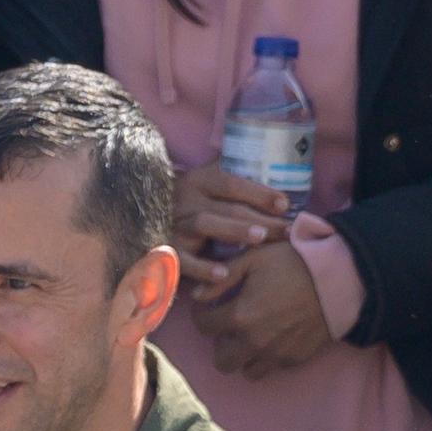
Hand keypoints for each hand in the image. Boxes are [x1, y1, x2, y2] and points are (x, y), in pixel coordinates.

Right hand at [171, 160, 294, 290]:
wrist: (145, 224)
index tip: (284, 204)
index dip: (259, 192)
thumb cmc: (189, 206)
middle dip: (259, 217)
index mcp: (198, 181)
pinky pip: (185, 258)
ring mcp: (174, 224)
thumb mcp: (204, 185)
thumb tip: (264, 156)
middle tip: (286, 229)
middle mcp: (185, 199)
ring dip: (234, 231)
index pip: (231, 182)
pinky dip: (203, 267)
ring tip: (261, 238)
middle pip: (225, 206)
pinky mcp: (166, 250)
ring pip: (205, 224)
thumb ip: (228, 171)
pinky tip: (223, 274)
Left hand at [197, 242, 335, 376]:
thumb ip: (221, 277)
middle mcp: (254, 341)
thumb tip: (197, 296)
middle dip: (221, 344)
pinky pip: (272, 368)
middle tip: (231, 327)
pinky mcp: (295, 359)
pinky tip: (274, 337)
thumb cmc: (294, 263)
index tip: (209, 308)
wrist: (339, 279)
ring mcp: (275, 354)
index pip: (203, 326)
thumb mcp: (254, 259)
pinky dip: (267, 357)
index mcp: (240, 315)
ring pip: (246, 371)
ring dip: (244, 356)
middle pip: (222, 360)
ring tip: (251, 335)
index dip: (201, 315)